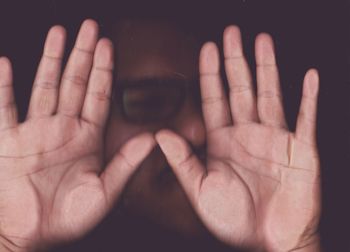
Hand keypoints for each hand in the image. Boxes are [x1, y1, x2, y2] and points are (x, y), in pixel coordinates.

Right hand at [0, 20, 154, 250]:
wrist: (32, 235)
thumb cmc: (69, 218)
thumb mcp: (105, 191)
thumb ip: (127, 163)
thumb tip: (153, 139)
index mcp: (87, 139)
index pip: (98, 96)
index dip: (104, 71)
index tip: (109, 46)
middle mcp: (63, 129)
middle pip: (75, 83)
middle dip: (83, 55)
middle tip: (90, 27)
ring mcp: (35, 132)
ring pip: (45, 86)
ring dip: (51, 60)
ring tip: (59, 33)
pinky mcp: (8, 141)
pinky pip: (5, 108)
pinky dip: (4, 86)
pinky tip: (6, 63)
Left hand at [156, 26, 320, 250]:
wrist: (268, 241)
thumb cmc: (234, 219)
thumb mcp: (201, 190)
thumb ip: (182, 161)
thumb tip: (160, 134)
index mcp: (223, 141)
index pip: (215, 99)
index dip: (211, 74)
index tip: (207, 49)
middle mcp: (248, 134)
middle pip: (241, 88)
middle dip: (236, 60)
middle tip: (231, 32)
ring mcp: (275, 138)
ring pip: (270, 94)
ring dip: (267, 67)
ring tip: (262, 40)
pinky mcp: (301, 148)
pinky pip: (306, 118)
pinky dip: (309, 98)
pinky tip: (310, 77)